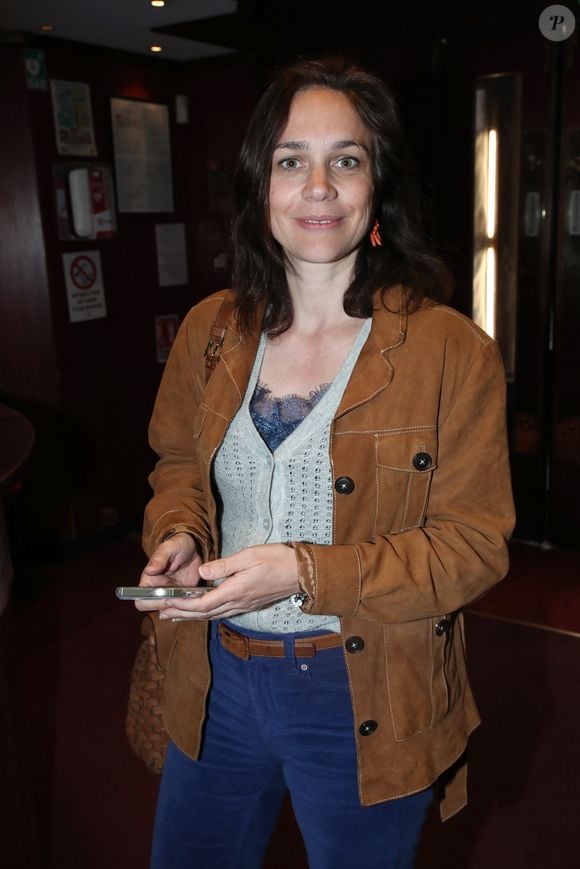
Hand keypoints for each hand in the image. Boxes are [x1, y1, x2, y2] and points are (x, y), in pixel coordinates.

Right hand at [135, 532, 202, 612]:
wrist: (194, 547)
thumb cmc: (178, 545)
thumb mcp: (169, 548)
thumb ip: (159, 558)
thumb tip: (149, 570)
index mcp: (149, 581)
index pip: (141, 601)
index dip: (152, 603)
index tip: (168, 596)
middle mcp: (158, 591)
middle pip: (157, 610)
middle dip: (170, 606)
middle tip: (183, 596)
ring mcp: (171, 595)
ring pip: (171, 612)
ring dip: (182, 608)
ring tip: (193, 595)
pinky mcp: (184, 597)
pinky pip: (184, 608)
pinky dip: (191, 607)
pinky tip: (198, 597)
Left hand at [157, 543, 298, 620]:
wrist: (301, 573)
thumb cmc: (277, 560)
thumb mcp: (249, 556)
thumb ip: (224, 566)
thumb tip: (202, 572)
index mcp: (235, 591)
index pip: (202, 604)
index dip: (181, 605)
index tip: (165, 604)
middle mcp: (237, 603)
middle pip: (203, 614)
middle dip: (180, 614)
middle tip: (159, 613)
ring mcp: (243, 606)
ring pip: (211, 616)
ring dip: (190, 617)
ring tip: (172, 616)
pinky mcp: (247, 604)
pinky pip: (221, 613)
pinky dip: (205, 614)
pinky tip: (199, 613)